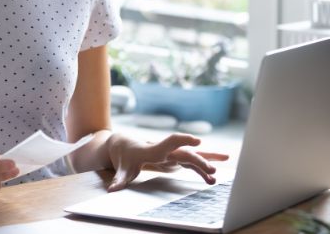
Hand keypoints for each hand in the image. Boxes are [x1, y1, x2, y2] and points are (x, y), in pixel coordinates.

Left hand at [106, 133, 228, 191]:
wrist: (125, 145)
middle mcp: (166, 150)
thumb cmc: (124, 157)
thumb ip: (119, 179)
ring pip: (192, 156)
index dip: (183, 141)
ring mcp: (172, 153)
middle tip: (212, 170)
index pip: (170, 142)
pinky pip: (191, 164)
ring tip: (217, 174)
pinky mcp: (175, 159)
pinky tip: (211, 179)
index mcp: (153, 149)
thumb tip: (112, 189)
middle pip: (185, 153)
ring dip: (205, 163)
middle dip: (199, 161)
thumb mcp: (121, 169)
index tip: (197, 141)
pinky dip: (201, 170)